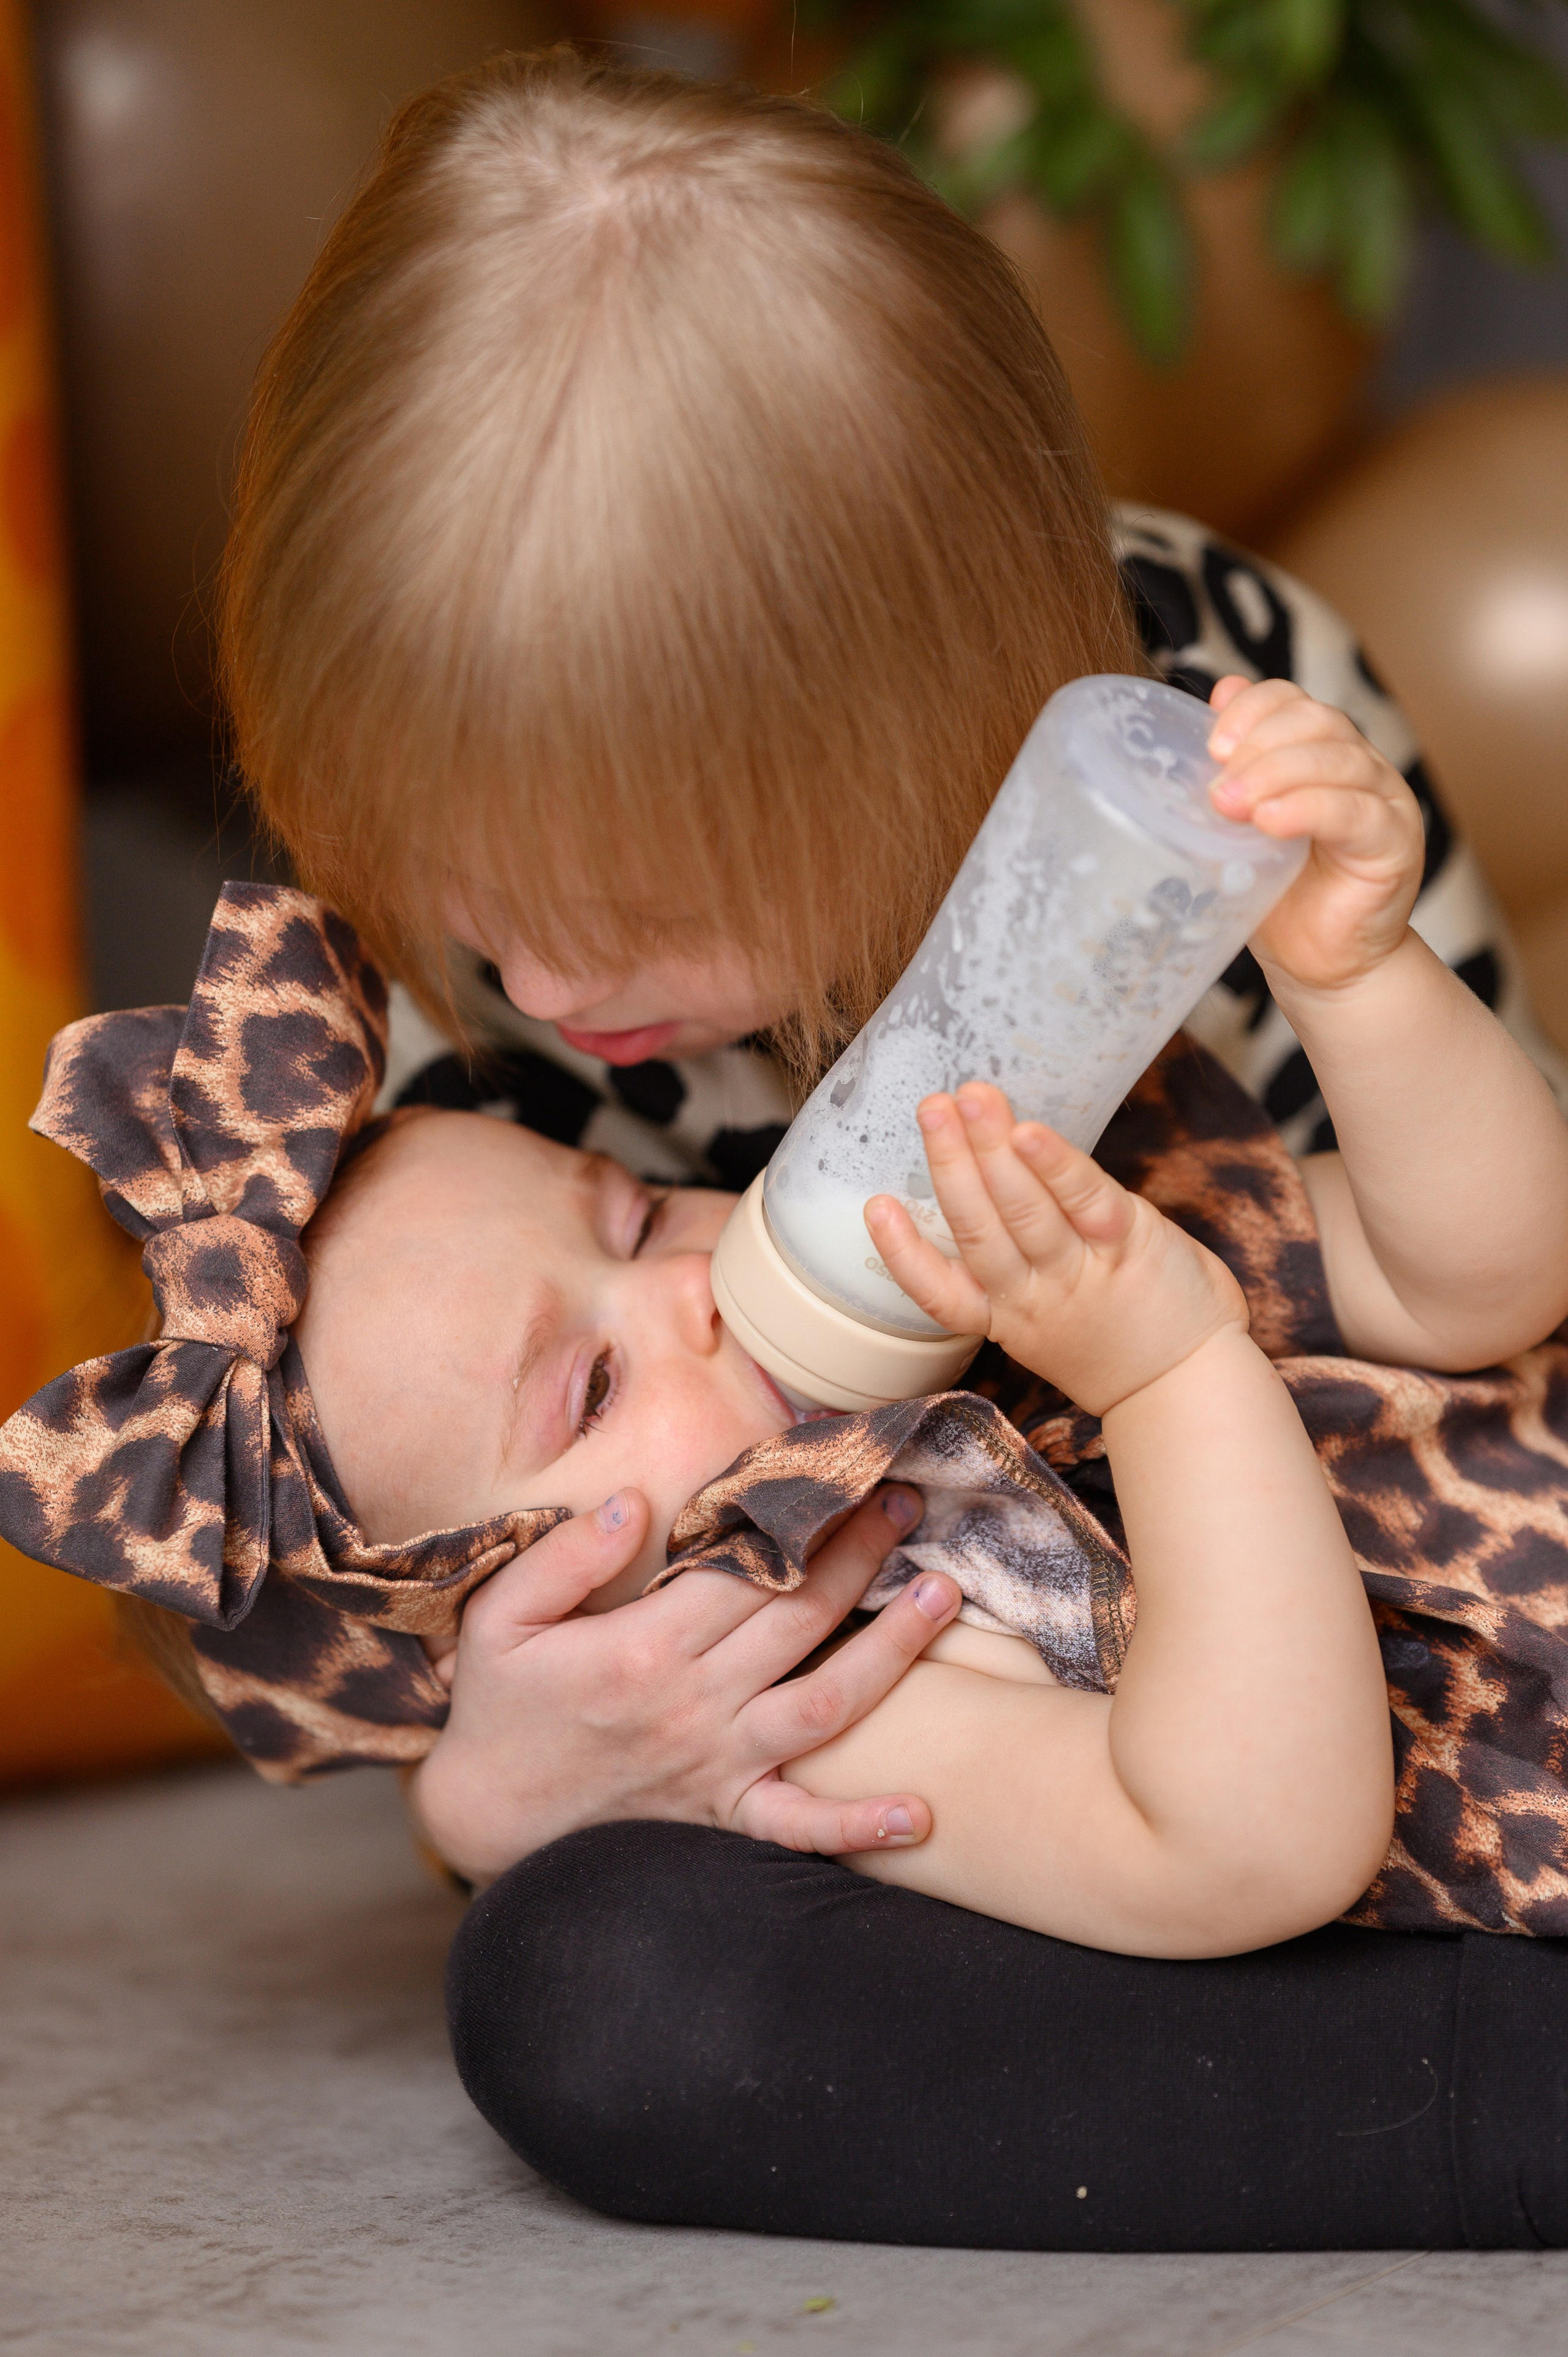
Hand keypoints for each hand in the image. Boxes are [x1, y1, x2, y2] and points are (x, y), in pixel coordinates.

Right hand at [409, 1484, 959, 1882]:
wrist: (486, 1817)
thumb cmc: (500, 1708)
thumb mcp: (500, 1619)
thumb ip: (564, 1557)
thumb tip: (631, 1502)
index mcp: (642, 1649)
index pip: (742, 1570)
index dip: (798, 1518)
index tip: (841, 1470)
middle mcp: (694, 1706)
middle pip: (798, 1620)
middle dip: (860, 1556)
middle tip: (910, 1501)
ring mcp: (717, 1765)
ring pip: (825, 1706)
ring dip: (894, 1653)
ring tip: (948, 1597)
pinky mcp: (724, 1816)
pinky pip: (799, 1828)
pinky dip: (859, 1828)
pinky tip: (920, 1813)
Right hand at [865, 1083, 1245, 1414]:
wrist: (1190, 1384)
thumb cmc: (1115, 1341)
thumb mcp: (1046, 1325)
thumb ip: (1015, 1266)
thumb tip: (983, 1188)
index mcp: (1006, 1316)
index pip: (942, 1293)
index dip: (904, 1253)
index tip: (876, 1206)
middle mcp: (1035, 1296)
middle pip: (978, 1229)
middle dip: (949, 1163)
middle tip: (929, 1108)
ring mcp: (1081, 1270)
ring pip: (1022, 1209)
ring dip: (990, 1149)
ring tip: (970, 1099)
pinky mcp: (1130, 1242)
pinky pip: (1085, 1198)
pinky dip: (1054, 1164)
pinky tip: (1027, 1130)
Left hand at [1207, 675, 1424, 993]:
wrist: (1315, 964)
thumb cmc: (1277, 897)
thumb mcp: (1236, 833)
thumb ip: (1227, 779)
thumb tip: (1209, 709)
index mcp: (1317, 752)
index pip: (1292, 701)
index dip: (1253, 709)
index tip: (1213, 743)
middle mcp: (1357, 766)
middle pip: (1317, 720)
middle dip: (1259, 745)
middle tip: (1217, 788)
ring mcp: (1384, 800)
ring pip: (1337, 759)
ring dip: (1276, 775)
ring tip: (1231, 806)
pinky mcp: (1397, 842)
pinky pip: (1357, 811)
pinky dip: (1309, 809)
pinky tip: (1271, 822)